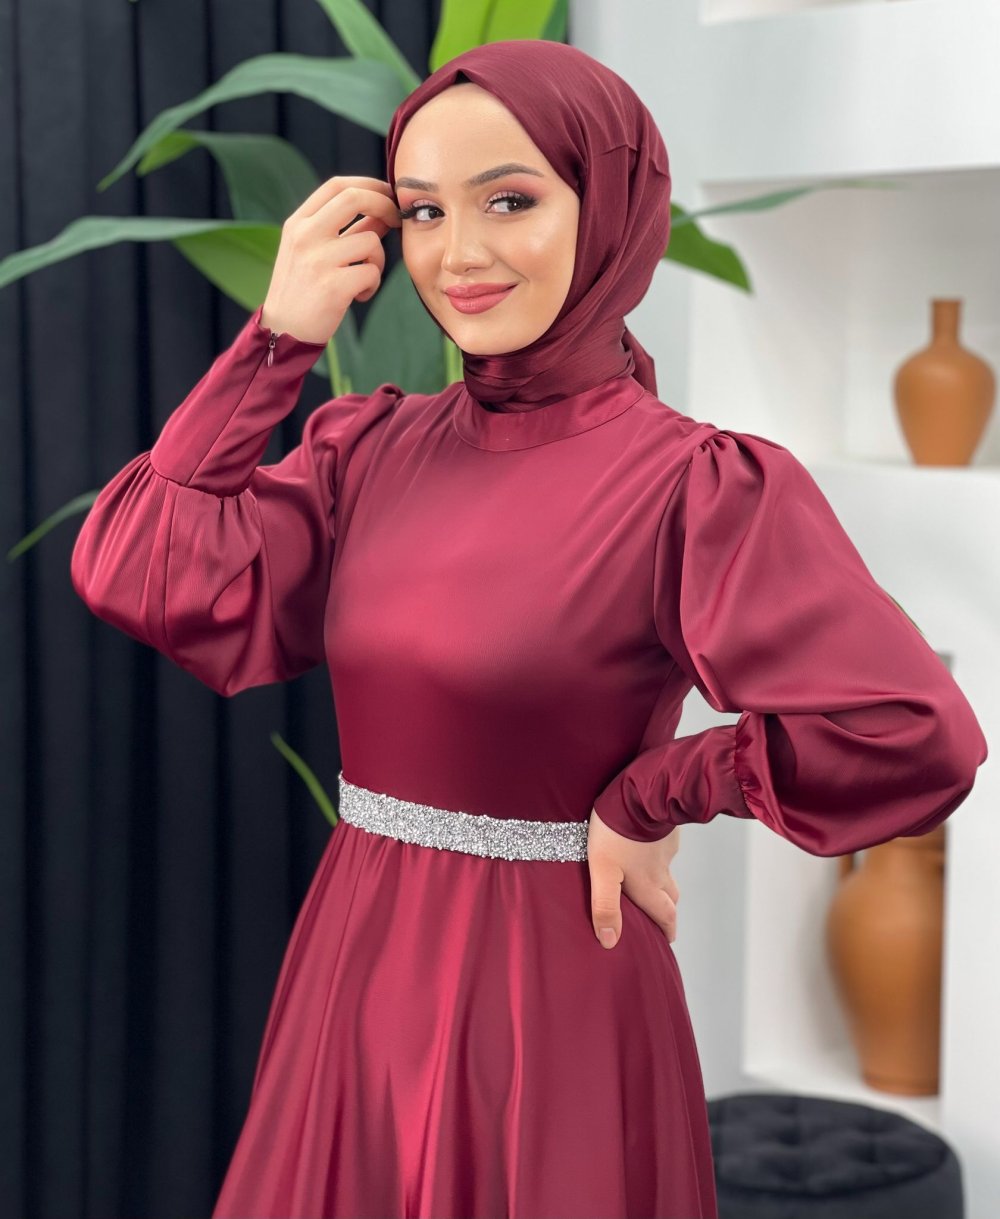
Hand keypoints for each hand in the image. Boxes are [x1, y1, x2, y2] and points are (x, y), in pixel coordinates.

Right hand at [260, 175, 402, 344]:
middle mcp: (305, 235)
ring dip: (378, 260)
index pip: (337, 185)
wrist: (284, 331)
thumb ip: (344, 230)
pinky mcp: (333, 286)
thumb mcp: (313, 252)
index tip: (387, 194)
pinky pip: (372, 272)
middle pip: (355, 198)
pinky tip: (358, 296)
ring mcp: (318, 259)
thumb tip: (382, 211)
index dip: (369, 185)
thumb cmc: (304, 290)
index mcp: (298, 223)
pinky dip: (372, 285)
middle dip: (385, 205)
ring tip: (363, 279)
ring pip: (371, 241)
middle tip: (397, 220)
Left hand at [588, 809, 680, 948]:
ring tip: (652, 884)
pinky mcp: (664, 828)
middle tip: (662, 918)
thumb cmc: (616, 833)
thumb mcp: (603, 871)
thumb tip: (609, 941)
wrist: (641, 793)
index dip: (666, 930)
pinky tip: (646, 846)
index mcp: (648, 885)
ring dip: (664, 883)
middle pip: (671, 897)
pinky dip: (659, 855)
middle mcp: (661, 870)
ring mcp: (665, 848)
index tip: (667, 940)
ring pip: (668, 872)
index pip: (664, 915)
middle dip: (668, 911)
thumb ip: (605, 905)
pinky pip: (665, 848)